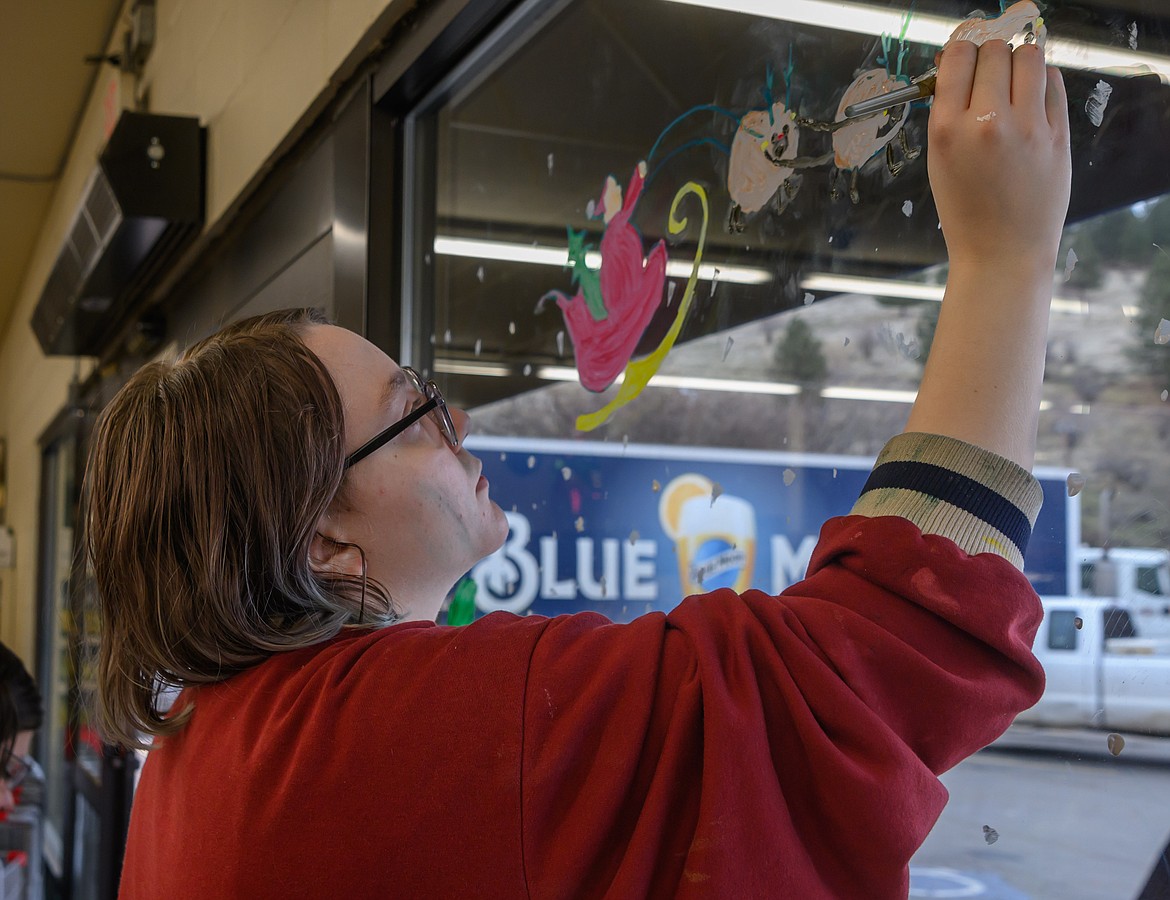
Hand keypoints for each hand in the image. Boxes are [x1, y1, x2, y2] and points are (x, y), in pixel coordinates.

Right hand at [928, 40, 1070, 275]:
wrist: (1002, 253)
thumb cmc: (965, 211)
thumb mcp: (939, 163)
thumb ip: (947, 114)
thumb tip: (959, 68)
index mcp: (948, 130)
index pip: (958, 58)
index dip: (961, 53)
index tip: (964, 61)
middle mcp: (988, 122)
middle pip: (994, 51)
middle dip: (989, 57)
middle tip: (989, 75)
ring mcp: (1028, 128)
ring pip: (1029, 57)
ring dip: (1019, 60)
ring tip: (1013, 81)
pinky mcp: (1058, 135)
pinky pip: (1054, 82)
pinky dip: (1043, 80)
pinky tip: (1033, 96)